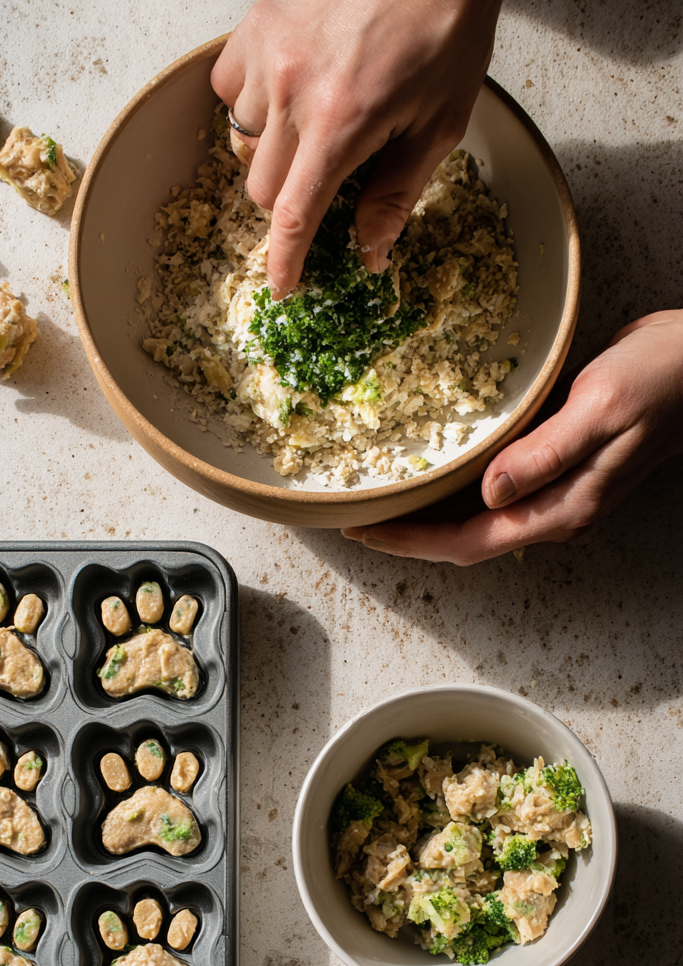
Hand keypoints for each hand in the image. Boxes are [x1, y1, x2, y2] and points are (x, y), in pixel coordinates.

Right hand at [211, 0, 500, 297]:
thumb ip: (397, 193)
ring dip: (270, 145)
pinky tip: (287, 85)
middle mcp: (294, 90)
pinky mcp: (258, 19)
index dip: (285, 261)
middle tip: (323, 179)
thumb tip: (370, 251)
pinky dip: (251, 96)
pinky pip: (229, 82)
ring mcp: (269, 51)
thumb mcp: (439, 124)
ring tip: (310, 120)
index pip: (295, 216)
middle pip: (263, 187)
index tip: (283, 285)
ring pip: (243, 137)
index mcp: (341, 124)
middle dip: (290, 198)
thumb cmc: (445, 27)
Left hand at [342, 309, 682, 564]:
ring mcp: (559, 493)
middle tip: (357, 521)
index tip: (366, 533)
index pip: (471, 542)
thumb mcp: (600, 409)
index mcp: (564, 508)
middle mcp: (558, 511)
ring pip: (478, 520)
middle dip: (410, 537)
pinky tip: (433, 473)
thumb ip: (544, 454)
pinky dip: (457, 490)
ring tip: (382, 502)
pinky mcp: (559, 466)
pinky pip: (495, 492)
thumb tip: (489, 492)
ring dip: (430, 517)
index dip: (414, 543)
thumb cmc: (662, 378)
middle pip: (467, 541)